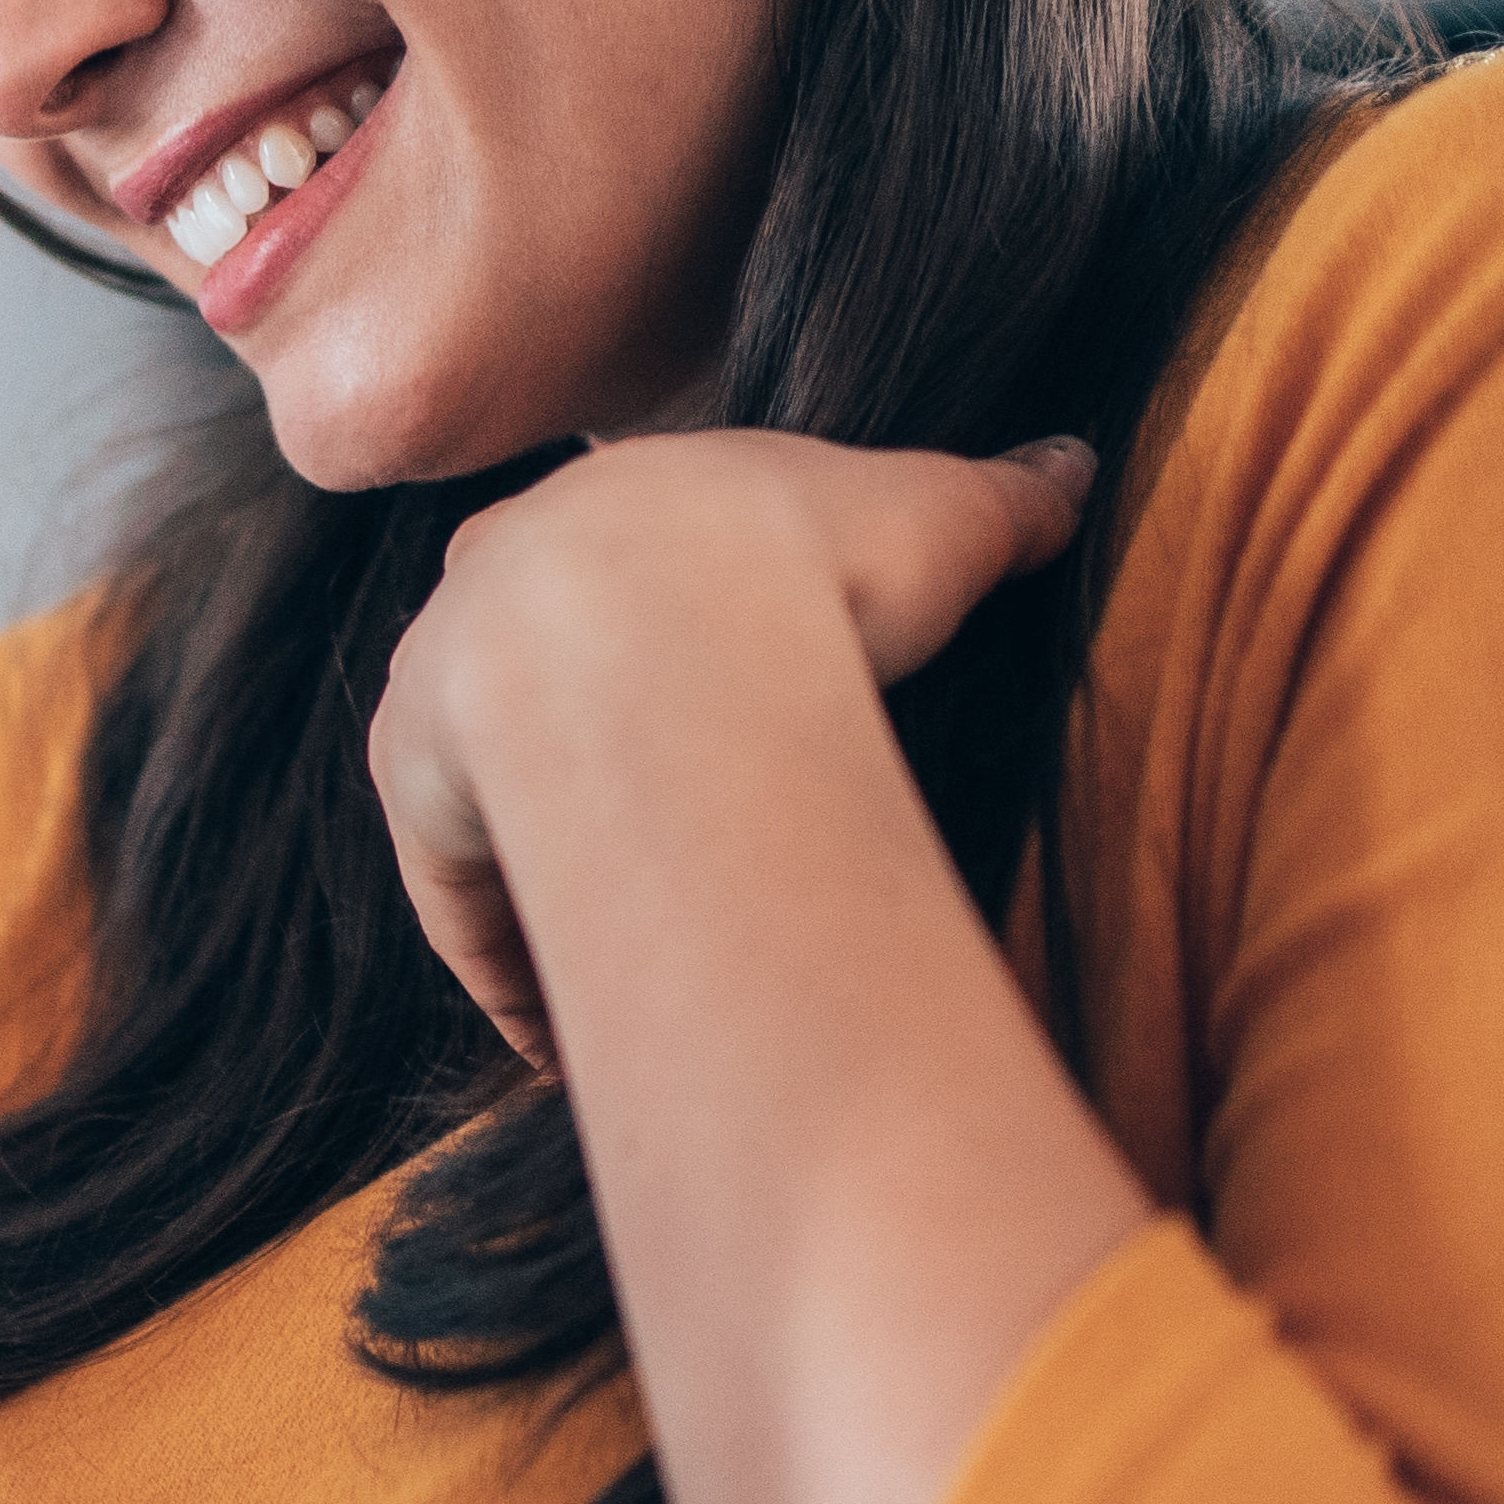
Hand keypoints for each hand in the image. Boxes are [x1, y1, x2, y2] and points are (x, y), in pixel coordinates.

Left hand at [368, 432, 1092, 1067]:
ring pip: (493, 806)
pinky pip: (469, 908)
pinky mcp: (424, 806)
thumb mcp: (941, 512)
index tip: (717, 715)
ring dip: (549, 887)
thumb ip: (1006, 499)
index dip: (669, 650)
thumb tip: (1078, 463)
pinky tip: (568, 1040)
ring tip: (621, 975)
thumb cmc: (815, 556)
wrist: (676, 624)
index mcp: (605, 514)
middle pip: (536, 696)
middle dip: (591, 768)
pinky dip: (517, 976)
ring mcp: (442, 704)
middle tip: (664, 847)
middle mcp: (496, 598)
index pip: (618, 583)